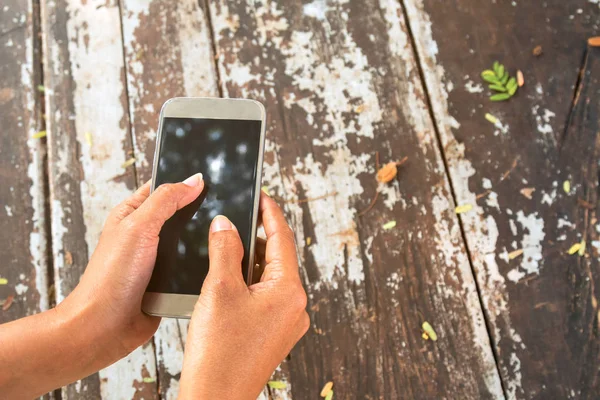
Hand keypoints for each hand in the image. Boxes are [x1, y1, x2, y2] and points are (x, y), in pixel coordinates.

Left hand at [0, 173, 204, 398]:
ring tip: (221, 239)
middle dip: (201, 215)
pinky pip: (194, 269)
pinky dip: (202, 269)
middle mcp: (146, 235)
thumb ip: (167, 200)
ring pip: (192, 244)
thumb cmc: (110, 278)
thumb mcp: (138, 227)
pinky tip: (213, 265)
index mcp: (132, 214)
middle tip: (223, 211)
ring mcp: (159, 260)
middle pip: (182, 216)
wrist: (104, 328)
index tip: (211, 179)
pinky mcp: (170, 283)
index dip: (185, 183)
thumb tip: (194, 180)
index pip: (163, 188)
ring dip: (203, 245)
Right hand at [178, 193, 308, 399]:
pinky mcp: (273, 334)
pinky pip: (265, 297)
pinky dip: (249, 283)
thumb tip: (226, 224)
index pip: (283, 239)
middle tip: (235, 220)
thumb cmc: (219, 351)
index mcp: (290, 292)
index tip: (262, 195)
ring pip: (270, 278)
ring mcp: (286, 323)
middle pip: (278, 258)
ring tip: (226, 248)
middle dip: (256, 238)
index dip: (270, 213)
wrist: (215, 398)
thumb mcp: (219, 289)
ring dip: (250, 262)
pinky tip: (228, 279)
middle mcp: (295, 307)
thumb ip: (225, 249)